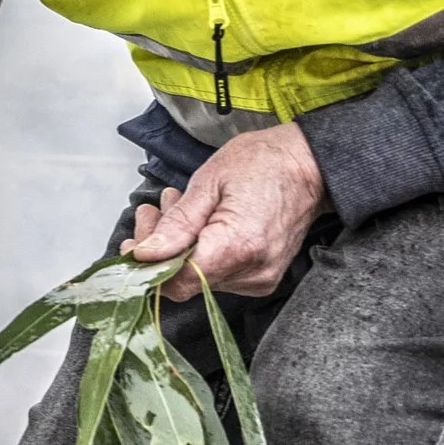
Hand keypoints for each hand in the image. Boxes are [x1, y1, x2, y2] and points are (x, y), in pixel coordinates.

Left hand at [124, 122, 324, 299]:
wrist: (310, 165)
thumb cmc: (263, 163)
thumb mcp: (209, 181)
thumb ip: (177, 223)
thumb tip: (145, 254)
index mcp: (238, 246)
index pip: (177, 281)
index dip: (148, 267)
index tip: (133, 243)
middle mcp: (251, 272)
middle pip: (185, 281)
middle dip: (160, 248)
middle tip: (154, 211)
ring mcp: (260, 278)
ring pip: (198, 277)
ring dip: (178, 245)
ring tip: (177, 205)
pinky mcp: (261, 277)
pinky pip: (216, 273)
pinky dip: (199, 250)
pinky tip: (199, 221)